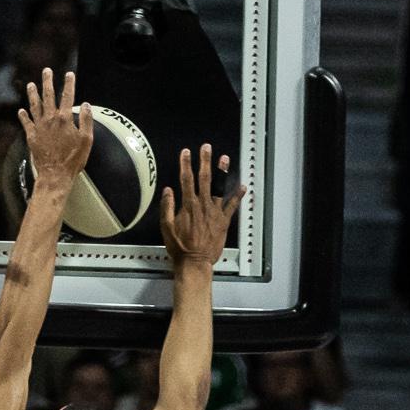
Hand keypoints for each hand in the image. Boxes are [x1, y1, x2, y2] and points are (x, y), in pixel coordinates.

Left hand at [18, 70, 93, 193]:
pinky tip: (21, 110)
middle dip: (47, 82)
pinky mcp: (32, 136)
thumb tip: (86, 105)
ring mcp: (39, 127)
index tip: (69, 74)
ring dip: (32, 94)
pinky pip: (26, 123)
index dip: (69, 84)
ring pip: (34, 106)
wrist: (55, 174)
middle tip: (46, 71)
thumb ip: (87, 120)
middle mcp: (50, 119)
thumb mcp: (87, 140)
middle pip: (48, 96)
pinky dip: (23, 116)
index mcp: (65, 119)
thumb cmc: (73, 159)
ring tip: (31, 85)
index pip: (68, 96)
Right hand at [158, 145, 242, 273]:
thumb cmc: (179, 246)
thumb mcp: (166, 227)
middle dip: (205, 161)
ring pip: (219, 187)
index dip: (186, 164)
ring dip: (222, 172)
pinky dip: (238, 196)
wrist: (195, 261)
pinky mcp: (223, 221)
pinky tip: (243, 187)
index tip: (186, 152)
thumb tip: (168, 190)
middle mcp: (203, 205)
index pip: (186, 179)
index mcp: (188, 205)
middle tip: (206, 147)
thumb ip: (167, 207)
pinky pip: (232, 206)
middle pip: (204, 178)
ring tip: (224, 158)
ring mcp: (215, 212)